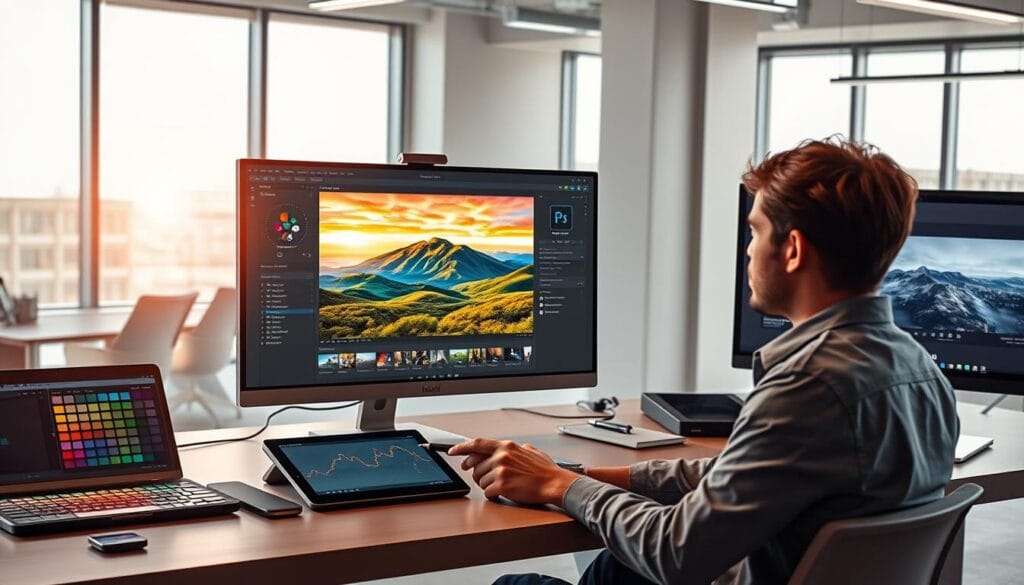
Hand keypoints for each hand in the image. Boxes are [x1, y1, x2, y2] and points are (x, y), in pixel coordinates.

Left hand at [448, 438, 579, 505]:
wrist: (554, 483)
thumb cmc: (545, 470)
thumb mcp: (530, 450)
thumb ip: (515, 449)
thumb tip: (507, 449)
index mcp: (506, 446)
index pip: (477, 444)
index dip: (462, 447)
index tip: (452, 451)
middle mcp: (501, 456)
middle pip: (475, 466)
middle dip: (478, 474)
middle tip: (484, 478)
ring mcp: (501, 470)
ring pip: (480, 481)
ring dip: (487, 486)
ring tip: (501, 486)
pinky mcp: (502, 485)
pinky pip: (487, 492)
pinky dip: (493, 495)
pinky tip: (503, 493)